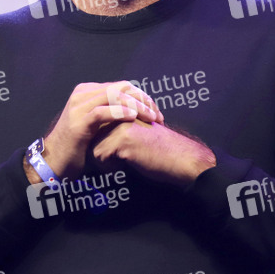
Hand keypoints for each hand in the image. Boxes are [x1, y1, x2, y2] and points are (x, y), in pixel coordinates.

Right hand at [24, 81, 163, 183]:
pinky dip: (120, 112)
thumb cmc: (79, 145)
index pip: (122, 86)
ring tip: (151, 117)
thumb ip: (110, 112)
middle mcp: (82, 94)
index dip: (142, 96)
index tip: (156, 111)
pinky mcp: (78, 122)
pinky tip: (133, 118)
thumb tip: (136, 108)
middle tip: (157, 115)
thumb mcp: (96, 124)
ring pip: (114, 96)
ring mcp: (79, 106)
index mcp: (88, 91)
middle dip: (143, 100)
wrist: (56, 160)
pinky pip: (102, 111)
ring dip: (136, 106)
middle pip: (121, 88)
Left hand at [91, 119, 215, 186]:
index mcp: (124, 107)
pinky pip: (100, 155)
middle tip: (123, 156)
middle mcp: (120, 111)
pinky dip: (110, 166)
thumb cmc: (160, 150)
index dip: (104, 142)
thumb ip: (117, 127)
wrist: (181, 158)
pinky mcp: (122, 137)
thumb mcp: (136, 132)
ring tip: (127, 159)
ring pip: (94, 145)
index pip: (97, 125)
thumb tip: (93, 136)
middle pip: (93, 135)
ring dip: (105, 158)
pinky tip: (129, 163)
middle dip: (102, 150)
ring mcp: (121, 122)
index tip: (120, 151)